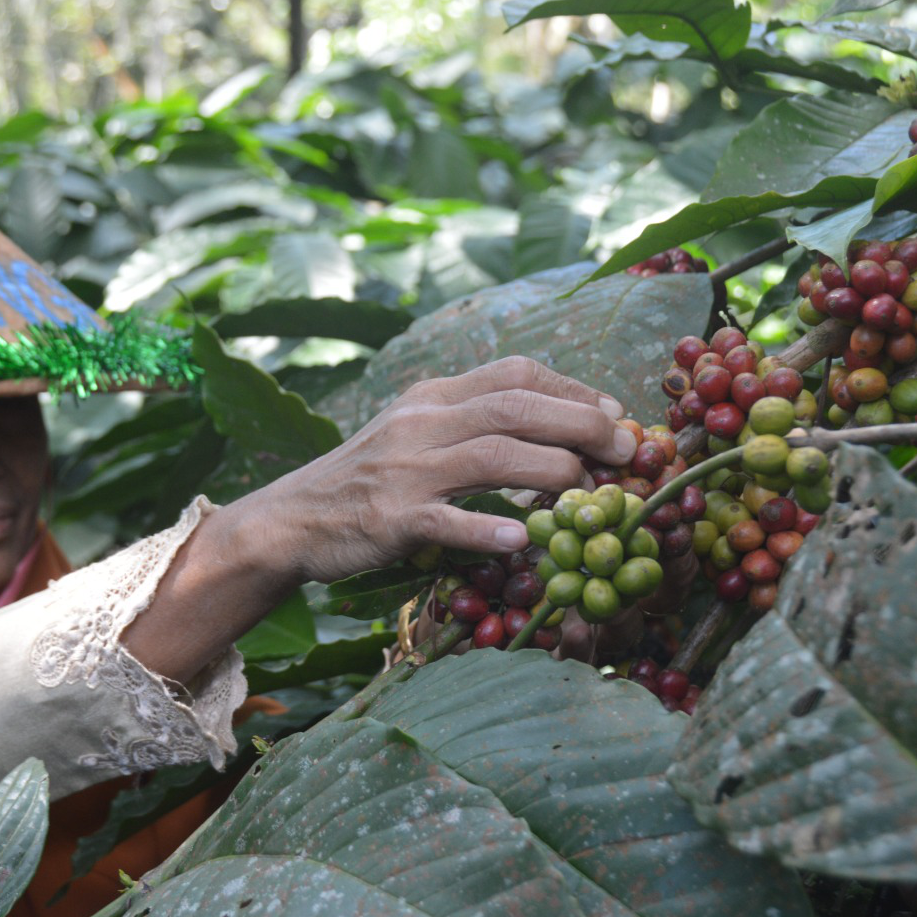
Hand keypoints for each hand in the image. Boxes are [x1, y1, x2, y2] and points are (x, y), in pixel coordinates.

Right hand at [236, 356, 637, 583]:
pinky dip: (489, 529)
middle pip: (515, 407)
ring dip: (554, 473)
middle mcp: (420, 421)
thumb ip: (474, 423)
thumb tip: (558, 428)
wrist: (291, 519)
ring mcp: (405, 470)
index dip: (574, 389)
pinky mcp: (390, 519)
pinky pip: (447, 521)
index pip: (515, 373)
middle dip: (580, 424)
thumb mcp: (416, 433)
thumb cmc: (367, 480)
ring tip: (592, 493)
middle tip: (625, 451)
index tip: (613, 414)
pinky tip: (523, 543)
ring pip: (492, 456)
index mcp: (432, 395)